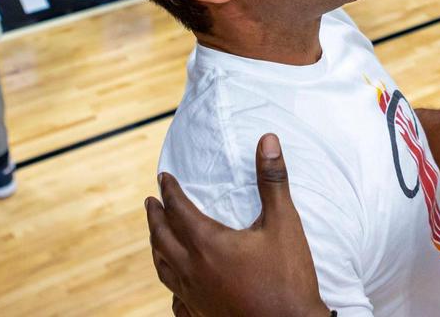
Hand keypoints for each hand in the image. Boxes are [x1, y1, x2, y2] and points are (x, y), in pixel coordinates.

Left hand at [145, 134, 328, 316]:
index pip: (178, 209)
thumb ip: (272, 180)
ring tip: (157, 236)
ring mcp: (193, 296)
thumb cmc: (288, 277)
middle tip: (151, 202)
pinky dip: (170, 282)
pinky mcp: (200, 315)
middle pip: (162, 237)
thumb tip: (267, 140)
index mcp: (207, 244)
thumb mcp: (284, 223)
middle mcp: (192, 270)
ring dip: (157, 246)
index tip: (163, 178)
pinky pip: (174, 297)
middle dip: (155, 216)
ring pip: (163, 267)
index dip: (170, 191)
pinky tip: (176, 283)